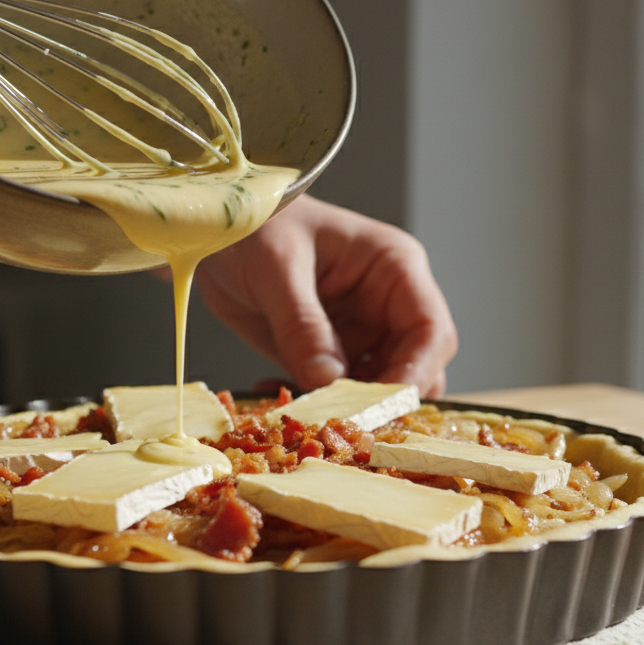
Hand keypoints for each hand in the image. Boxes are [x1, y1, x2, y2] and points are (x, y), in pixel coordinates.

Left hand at [195, 194, 457, 397]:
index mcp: (394, 269)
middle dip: (381, 400)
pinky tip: (272, 391)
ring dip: (344, 408)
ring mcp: (359, 332)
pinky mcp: (329, 353)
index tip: (379, 406)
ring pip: (376, 389)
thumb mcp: (276, 267)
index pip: (430, 330)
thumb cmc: (254, 224)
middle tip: (338, 420)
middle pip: (415, 369)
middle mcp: (386, 305)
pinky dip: (312, 404)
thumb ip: (302, 324)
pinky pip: (336, 394)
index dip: (415, 373)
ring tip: (297, 406)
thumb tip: (329, 381)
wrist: (214, 228)